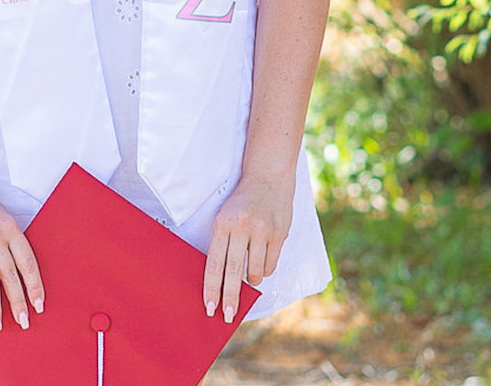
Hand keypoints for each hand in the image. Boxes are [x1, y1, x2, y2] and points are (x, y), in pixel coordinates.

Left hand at [202, 172, 292, 322]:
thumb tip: (222, 279)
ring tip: (248, 279)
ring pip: (255, 272)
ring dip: (250, 281)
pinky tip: (261, 265)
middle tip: (227, 315)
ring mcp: (263, 231)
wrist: (268, 175)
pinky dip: (264, 270)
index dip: (211, 289)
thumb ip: (223, 243)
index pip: (214, 264)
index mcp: (223, 224)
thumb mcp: (225, 217)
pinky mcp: (280, 233)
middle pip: (233, 273)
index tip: (210, 307)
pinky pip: (270, 264)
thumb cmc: (241, 201)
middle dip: (229, 298)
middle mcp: (242, 227)